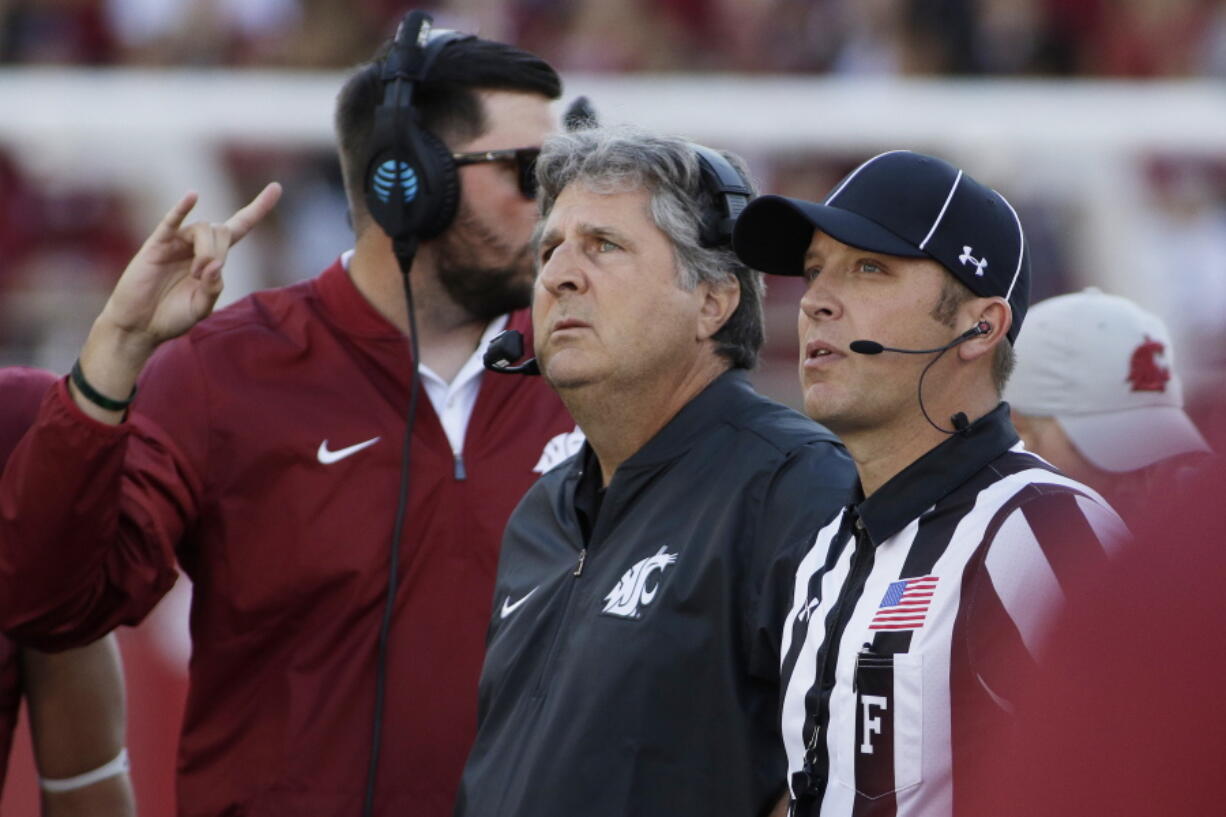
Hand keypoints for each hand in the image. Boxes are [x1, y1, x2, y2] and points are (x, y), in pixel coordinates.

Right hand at [74, 183, 281, 422]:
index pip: (240, 225)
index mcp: (213, 258)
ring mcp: (176, 243)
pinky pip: (171, 222)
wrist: (140, 326)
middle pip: (223, 230)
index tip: (277, 187)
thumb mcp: (201, 308)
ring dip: (206, 251)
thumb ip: (214, 289)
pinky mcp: (156, 245)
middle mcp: (196, 245)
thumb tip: (216, 265)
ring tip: (195, 274)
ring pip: (204, 228)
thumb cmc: (171, 317)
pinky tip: (193, 196)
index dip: (258, 208)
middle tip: (205, 276)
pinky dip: (182, 208)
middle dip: (221, 251)